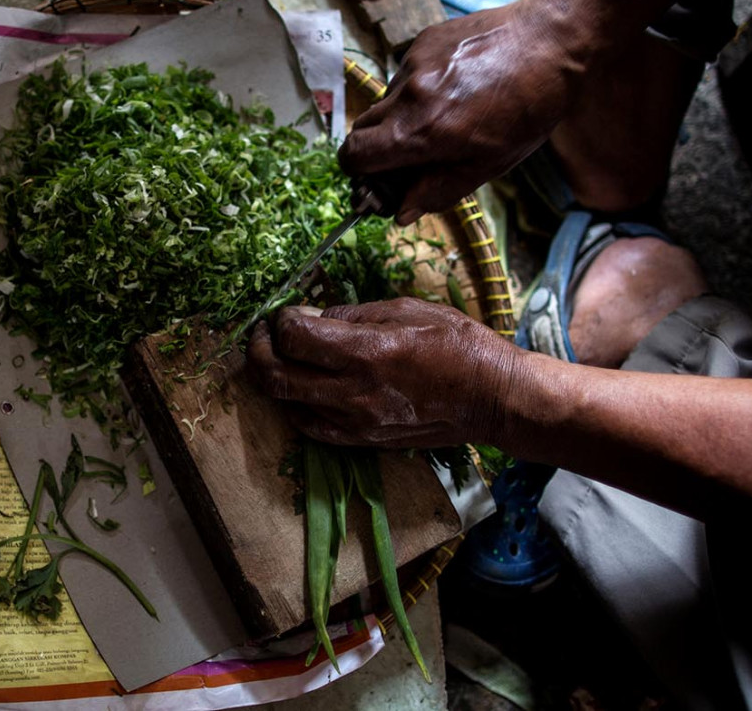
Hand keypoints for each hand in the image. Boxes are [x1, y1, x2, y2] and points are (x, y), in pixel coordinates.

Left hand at [246, 300, 523, 448]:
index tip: (286, 312)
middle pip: (276, 375)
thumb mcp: (406, 309)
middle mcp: (355, 392)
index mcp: (368, 352)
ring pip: (287, 402)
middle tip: (262, 334)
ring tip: (275, 356)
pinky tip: (297, 387)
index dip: (280, 320)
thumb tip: (312, 317)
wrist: (492, 399)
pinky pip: (309, 426)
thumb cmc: (457, 345)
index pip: (295, 337)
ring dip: (271, 376)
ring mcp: (356, 422)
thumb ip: (352, 314)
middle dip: (258, 350)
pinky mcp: (361, 441)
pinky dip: (293, 404)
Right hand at [339, 0, 592, 223]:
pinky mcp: (423, 42)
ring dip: (402, 116)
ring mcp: (412, 64)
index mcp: (421, 131)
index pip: (356, 155)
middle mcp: (408, 96)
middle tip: (408, 154)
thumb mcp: (490, 163)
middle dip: (376, 146)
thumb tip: (402, 212)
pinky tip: (456, 85)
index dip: (359, 171)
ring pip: (386, 101)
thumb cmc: (529, 107)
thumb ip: (439, 189)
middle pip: (362, 128)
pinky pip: (405, 74)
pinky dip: (419, 88)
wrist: (550, 40)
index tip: (376, 176)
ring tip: (447, 113)